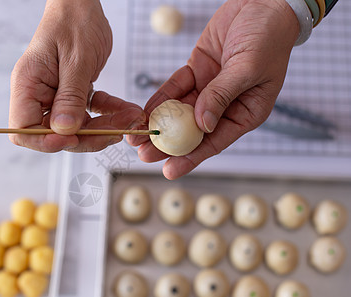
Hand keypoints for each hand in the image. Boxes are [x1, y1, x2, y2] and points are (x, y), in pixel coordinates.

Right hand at [9, 0, 144, 151]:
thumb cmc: (74, 21)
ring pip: (78, 127)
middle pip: (56, 134)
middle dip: (88, 137)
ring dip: (106, 127)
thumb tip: (64, 130)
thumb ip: (70, 96)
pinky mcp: (75, 93)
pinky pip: (92, 112)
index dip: (45, 141)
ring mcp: (57, 95)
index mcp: (28, 84)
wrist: (83, 4)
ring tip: (131, 119)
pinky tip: (127, 110)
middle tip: (118, 131)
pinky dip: (110, 113)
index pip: (23, 129)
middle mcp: (39, 94)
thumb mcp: (75, 59)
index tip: (71, 138)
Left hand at [129, 0, 299, 178]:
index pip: (215, 141)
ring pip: (179, 112)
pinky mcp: (196, 72)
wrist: (263, 4)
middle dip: (167, 144)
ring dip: (158, 124)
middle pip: (192, 131)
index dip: (191, 157)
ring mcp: (209, 89)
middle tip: (144, 155)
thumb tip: (202, 125)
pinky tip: (145, 111)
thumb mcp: (248, 68)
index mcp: (246, 112)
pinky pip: (175, 89)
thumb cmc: (268, 37)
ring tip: (137, 136)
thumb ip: (222, 95)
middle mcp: (225, 105)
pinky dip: (160, 99)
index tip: (169, 170)